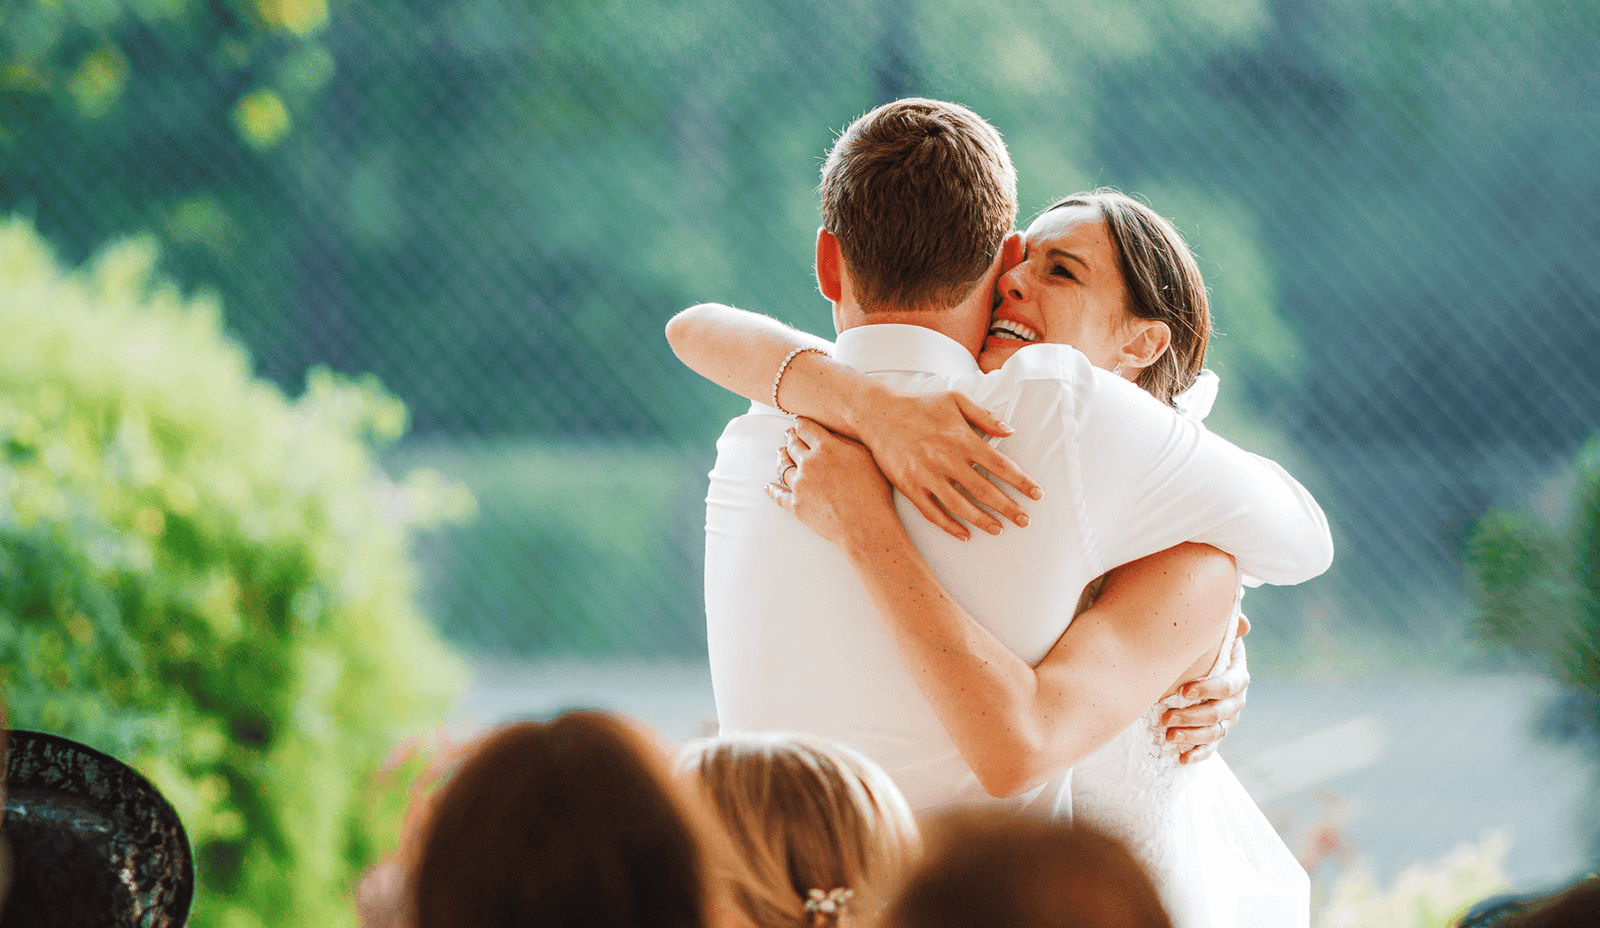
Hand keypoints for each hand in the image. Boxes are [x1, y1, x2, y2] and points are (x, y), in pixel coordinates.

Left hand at [766, 418, 896, 549]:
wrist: (865, 526)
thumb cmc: (872, 492)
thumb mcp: (866, 457)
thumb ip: (847, 441)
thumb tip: (832, 432)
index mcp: (826, 448)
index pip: (807, 428)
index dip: (801, 423)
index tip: (799, 422)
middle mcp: (808, 463)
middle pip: (793, 445)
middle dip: (791, 438)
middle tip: (789, 435)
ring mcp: (799, 485)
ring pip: (784, 467)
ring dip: (782, 458)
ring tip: (780, 454)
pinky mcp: (796, 505)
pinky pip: (779, 495)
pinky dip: (772, 490)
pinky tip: (769, 487)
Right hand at [854, 389, 1041, 540]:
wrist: (878, 414)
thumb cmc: (921, 405)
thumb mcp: (955, 399)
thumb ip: (984, 415)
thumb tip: (1011, 431)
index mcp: (960, 438)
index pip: (999, 464)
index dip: (1020, 481)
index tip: (1037, 494)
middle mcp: (945, 458)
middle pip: (983, 490)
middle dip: (1008, 507)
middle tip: (1025, 520)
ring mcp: (925, 475)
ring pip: (959, 506)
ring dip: (982, 520)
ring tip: (999, 529)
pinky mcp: (909, 487)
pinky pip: (932, 512)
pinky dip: (949, 526)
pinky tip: (965, 534)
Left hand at [1162, 616, 1250, 763]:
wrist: (1193, 663)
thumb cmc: (1202, 646)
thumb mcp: (1211, 635)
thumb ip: (1226, 628)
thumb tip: (1243, 623)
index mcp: (1237, 674)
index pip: (1230, 684)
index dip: (1210, 689)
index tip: (1184, 691)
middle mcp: (1235, 699)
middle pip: (1220, 712)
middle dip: (1193, 717)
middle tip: (1166, 718)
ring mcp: (1226, 718)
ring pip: (1215, 732)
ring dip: (1192, 736)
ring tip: (1168, 736)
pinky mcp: (1214, 732)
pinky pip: (1210, 748)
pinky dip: (1197, 754)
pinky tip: (1181, 759)